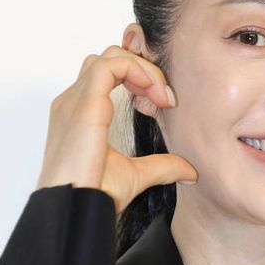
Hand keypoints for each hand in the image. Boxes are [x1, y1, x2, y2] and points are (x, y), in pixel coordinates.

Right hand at [36, 45, 197, 213]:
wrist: (74, 208)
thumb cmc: (93, 194)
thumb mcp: (136, 175)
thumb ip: (162, 167)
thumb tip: (189, 171)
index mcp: (81, 114)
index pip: (109, 75)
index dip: (140, 79)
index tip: (164, 103)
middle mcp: (75, 102)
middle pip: (108, 59)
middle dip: (142, 69)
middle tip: (165, 97)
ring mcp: (76, 100)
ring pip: (109, 56)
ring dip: (142, 68)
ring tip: (161, 95)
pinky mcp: (83, 104)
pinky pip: (110, 65)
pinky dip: (136, 70)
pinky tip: (153, 93)